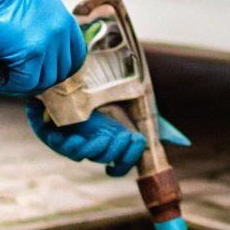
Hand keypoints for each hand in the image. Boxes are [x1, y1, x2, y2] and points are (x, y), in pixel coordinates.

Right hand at [0, 0, 85, 94]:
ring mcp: (48, 43)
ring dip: (25, 82)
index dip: (61, 67)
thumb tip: (32, 49)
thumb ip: (39, 26)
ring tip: (8, 78)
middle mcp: (60, 30)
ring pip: (44, 79)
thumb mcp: (30, 4)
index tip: (47, 71)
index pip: (76, 54)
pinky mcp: (31, 54)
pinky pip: (26, 81)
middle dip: (42, 77)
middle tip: (23, 78)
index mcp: (62, 18)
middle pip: (62, 70)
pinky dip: (13, 85)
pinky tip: (1, 80)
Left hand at [25, 99, 190, 176]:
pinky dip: (65, 142)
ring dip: (92, 149)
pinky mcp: (46, 127)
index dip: (126, 161)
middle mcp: (89, 140)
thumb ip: (157, 122)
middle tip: (123, 137)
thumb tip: (182, 142)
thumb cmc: (103, 84)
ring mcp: (68, 135)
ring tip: (101, 137)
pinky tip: (76, 135)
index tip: (136, 144)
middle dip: (114, 151)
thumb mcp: (135, 103)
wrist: (76, 65)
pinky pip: (54, 142)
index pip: (118, 164)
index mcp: (108, 138)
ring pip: (79, 154)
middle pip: (101, 158)